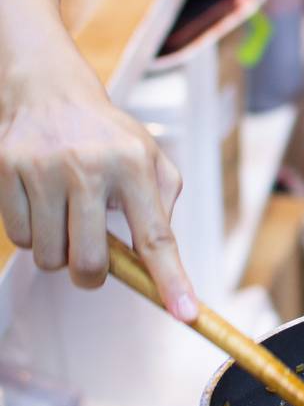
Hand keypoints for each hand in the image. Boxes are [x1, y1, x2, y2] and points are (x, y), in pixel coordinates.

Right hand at [0, 81, 196, 319]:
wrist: (52, 93)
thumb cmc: (106, 136)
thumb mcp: (149, 157)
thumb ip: (162, 204)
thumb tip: (159, 258)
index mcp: (133, 163)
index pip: (156, 235)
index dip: (170, 279)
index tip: (184, 312)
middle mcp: (88, 165)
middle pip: (90, 262)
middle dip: (91, 275)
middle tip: (93, 259)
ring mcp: (43, 168)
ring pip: (48, 257)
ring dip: (59, 251)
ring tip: (66, 217)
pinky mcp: (7, 170)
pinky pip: (19, 238)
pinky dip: (32, 234)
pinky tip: (41, 204)